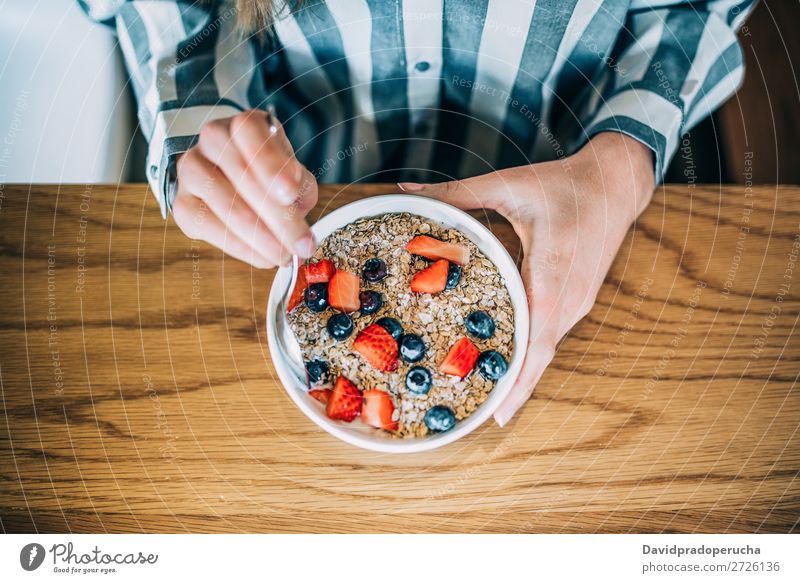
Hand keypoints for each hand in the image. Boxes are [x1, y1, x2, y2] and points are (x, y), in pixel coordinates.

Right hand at [171, 109, 317, 267]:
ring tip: (286, 255)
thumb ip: (300, 185)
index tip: (290, 192)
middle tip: (303, 245)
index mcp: (244, 124)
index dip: (271, 163)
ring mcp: (191, 171)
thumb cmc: (267, 173)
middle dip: (280, 218)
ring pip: (229, 207)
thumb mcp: (291, 170)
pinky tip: (263, 256)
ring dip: (263, 239)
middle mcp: (212, 140)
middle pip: (244, 178)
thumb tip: (296, 209)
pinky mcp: (182, 204)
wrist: (229, 176)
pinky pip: (212, 229)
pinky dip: (243, 248)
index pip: (251, 133)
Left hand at [398, 132, 654, 425]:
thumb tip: (407, 189)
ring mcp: (579, 300)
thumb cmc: (564, 184)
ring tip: (492, 393)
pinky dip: (534, 351)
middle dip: (515, 388)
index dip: (520, 382)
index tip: (499, 414)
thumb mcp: (507, 185)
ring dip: (525, 372)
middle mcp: (570, 298)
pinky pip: (553, 332)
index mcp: (552, 274)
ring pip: (549, 348)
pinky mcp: (580, 296)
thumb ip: (456, 194)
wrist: (618, 181)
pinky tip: (513, 357)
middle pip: (542, 357)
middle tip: (482, 413)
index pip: (537, 344)